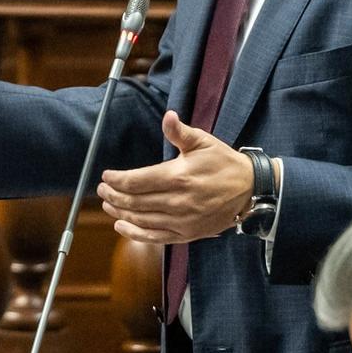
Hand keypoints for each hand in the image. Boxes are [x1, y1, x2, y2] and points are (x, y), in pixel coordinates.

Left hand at [96, 111, 253, 243]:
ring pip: (141, 219)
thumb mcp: (204, 142)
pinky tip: (121, 226)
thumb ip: (180, 132)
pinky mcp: (186, 234)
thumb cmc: (224, 163)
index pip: (137, 181)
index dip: (117, 180)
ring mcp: (182, 221)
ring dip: (120, 212)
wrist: (249, 190)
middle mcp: (178, 201)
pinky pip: (155, 237)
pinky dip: (135, 233)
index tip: (106, 176)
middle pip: (135, 201)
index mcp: (179, 176)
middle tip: (102, 190)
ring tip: (108, 205)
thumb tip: (168, 115)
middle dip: (114, 196)